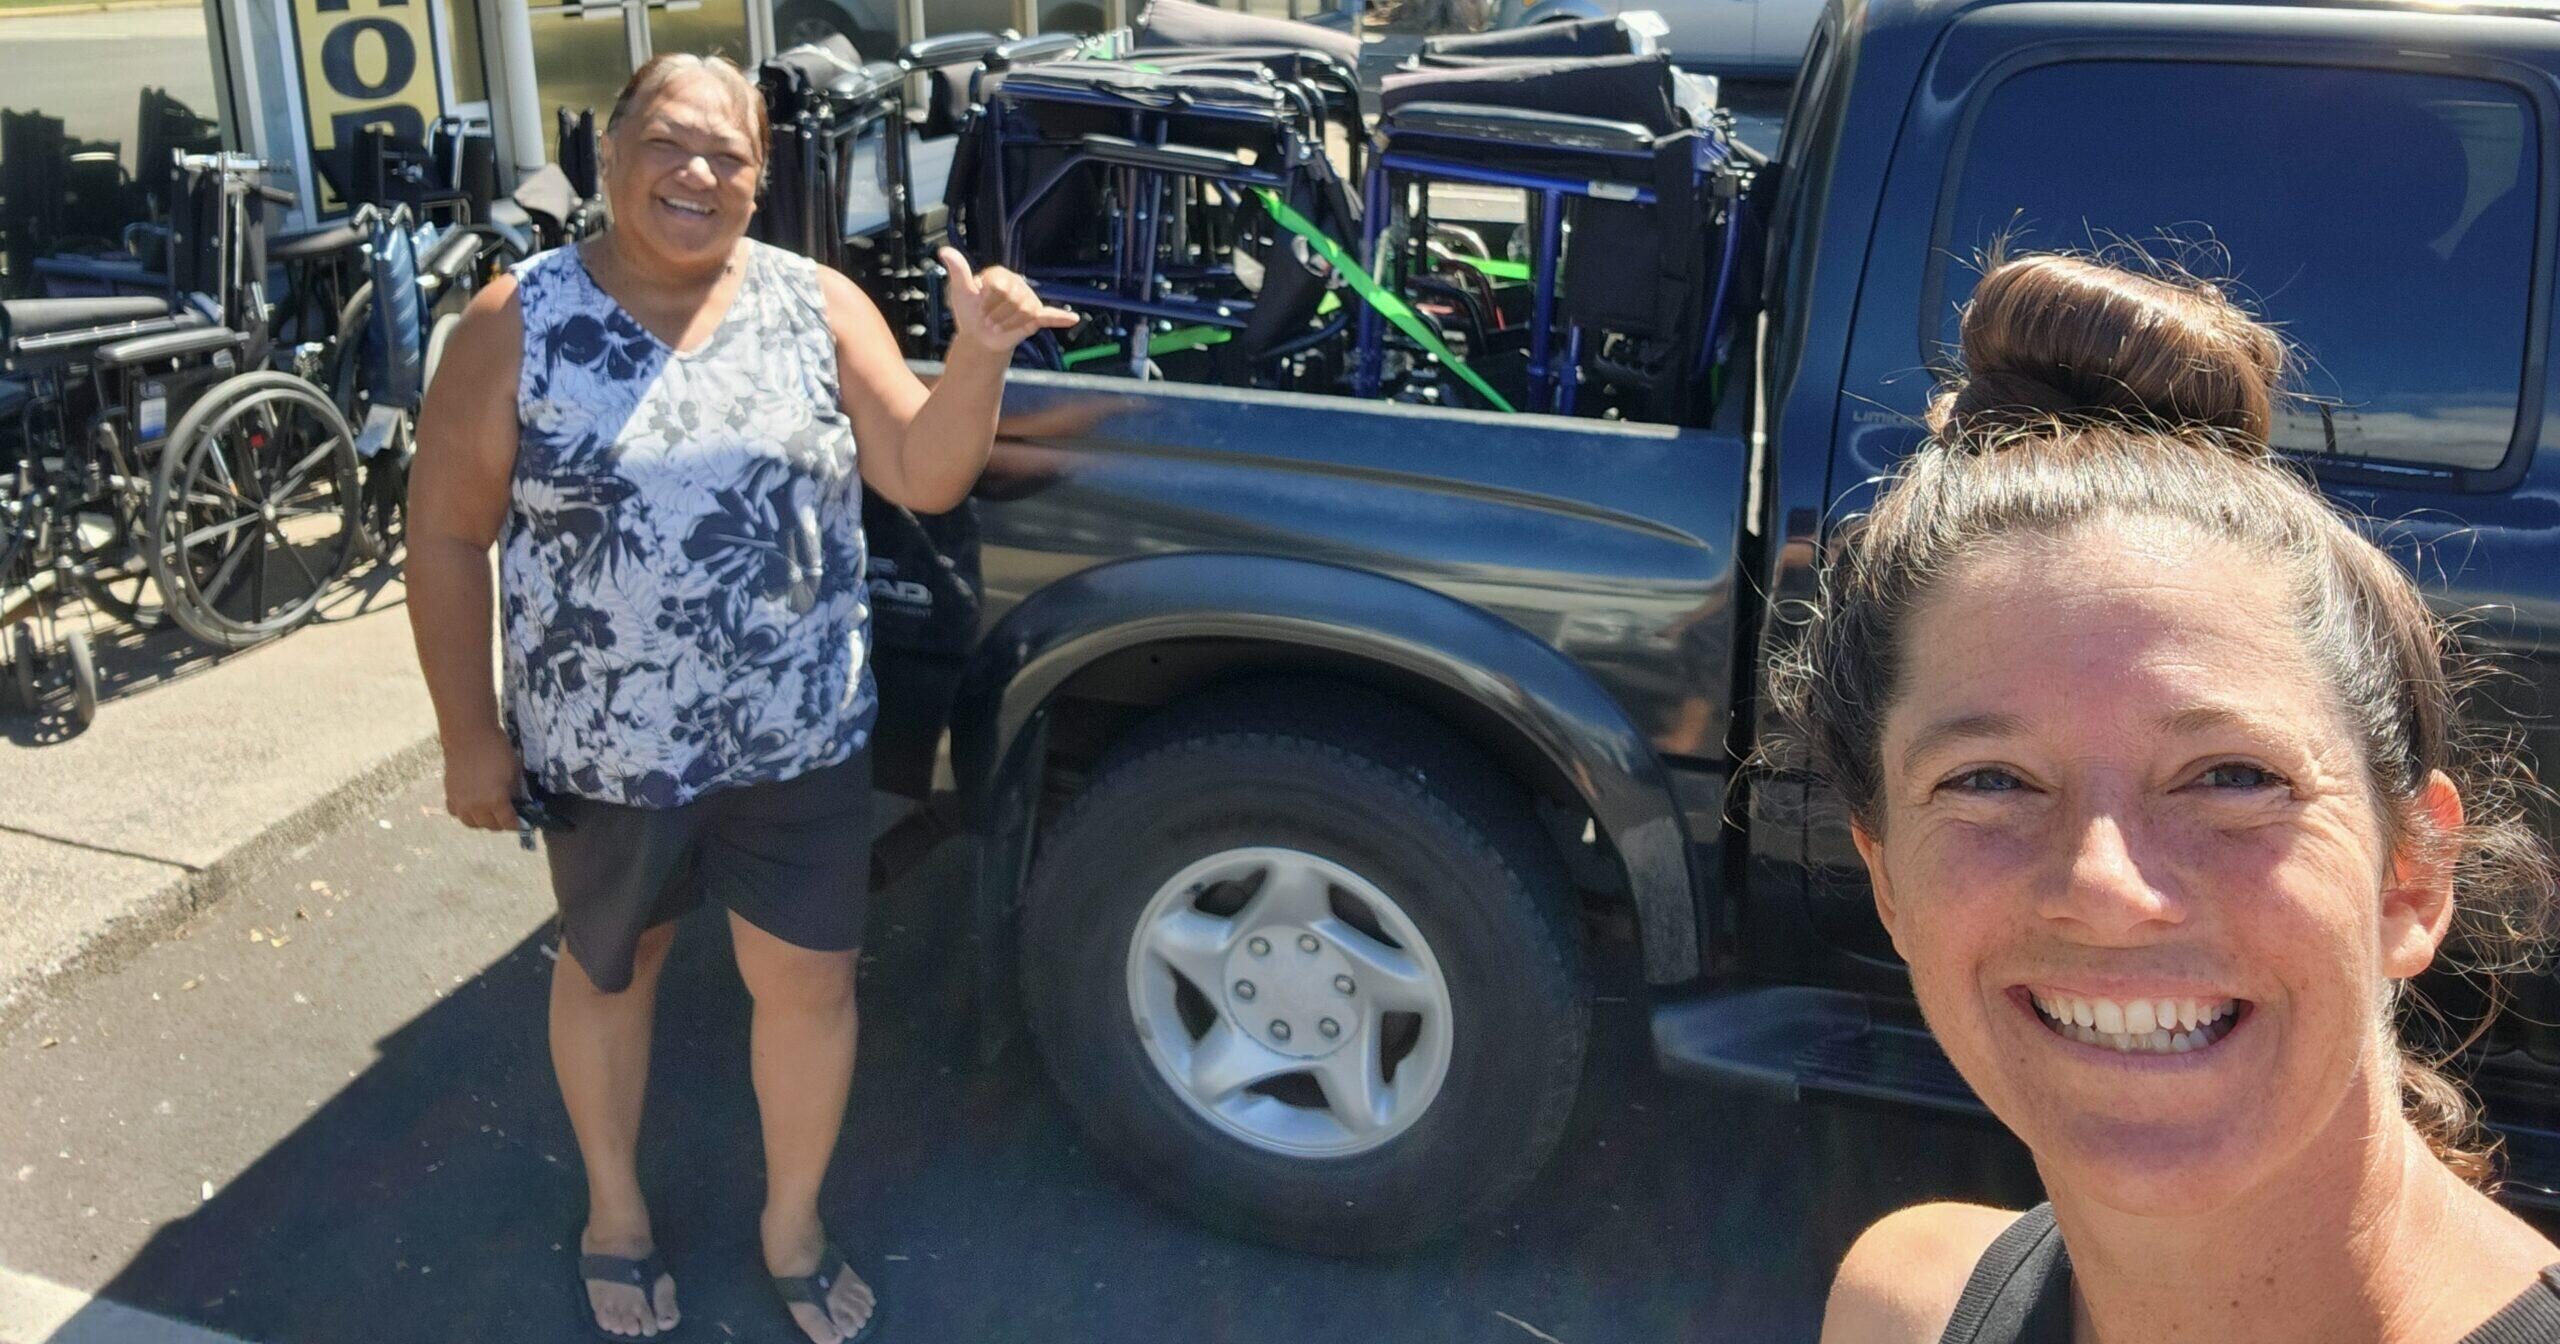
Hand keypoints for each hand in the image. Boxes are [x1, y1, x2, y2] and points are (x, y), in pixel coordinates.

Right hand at [442, 727, 522, 831]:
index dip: (517, 824)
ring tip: (489, 812)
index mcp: (495, 801)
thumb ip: (515, 793)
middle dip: (500, 823)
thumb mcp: (514, 773)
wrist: (469, 736)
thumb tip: (516, 803)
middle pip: (489, 825)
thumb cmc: (497, 751)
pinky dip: (464, 812)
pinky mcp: (449, 794)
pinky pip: (456, 812)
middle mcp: (476, 807)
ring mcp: (459, 802)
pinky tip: (471, 804)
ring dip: (481, 821)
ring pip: (470, 823)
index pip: (508, 823)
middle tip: (506, 815)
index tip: (521, 822)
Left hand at [940, 247, 1076, 355]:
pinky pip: (1050, 316)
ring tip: (999, 325)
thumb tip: (944, 250)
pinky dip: (1061, 318)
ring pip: (1024, 312)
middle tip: (988, 319)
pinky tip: (1072, 318)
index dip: (987, 301)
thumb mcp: (960, 291)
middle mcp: (1017, 284)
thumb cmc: (969, 312)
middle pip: (1013, 300)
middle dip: (996, 314)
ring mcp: (1028, 300)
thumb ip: (957, 270)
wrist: (979, 337)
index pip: (999, 286)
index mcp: (1000, 275)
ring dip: (1008, 324)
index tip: (979, 306)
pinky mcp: (1035, 316)